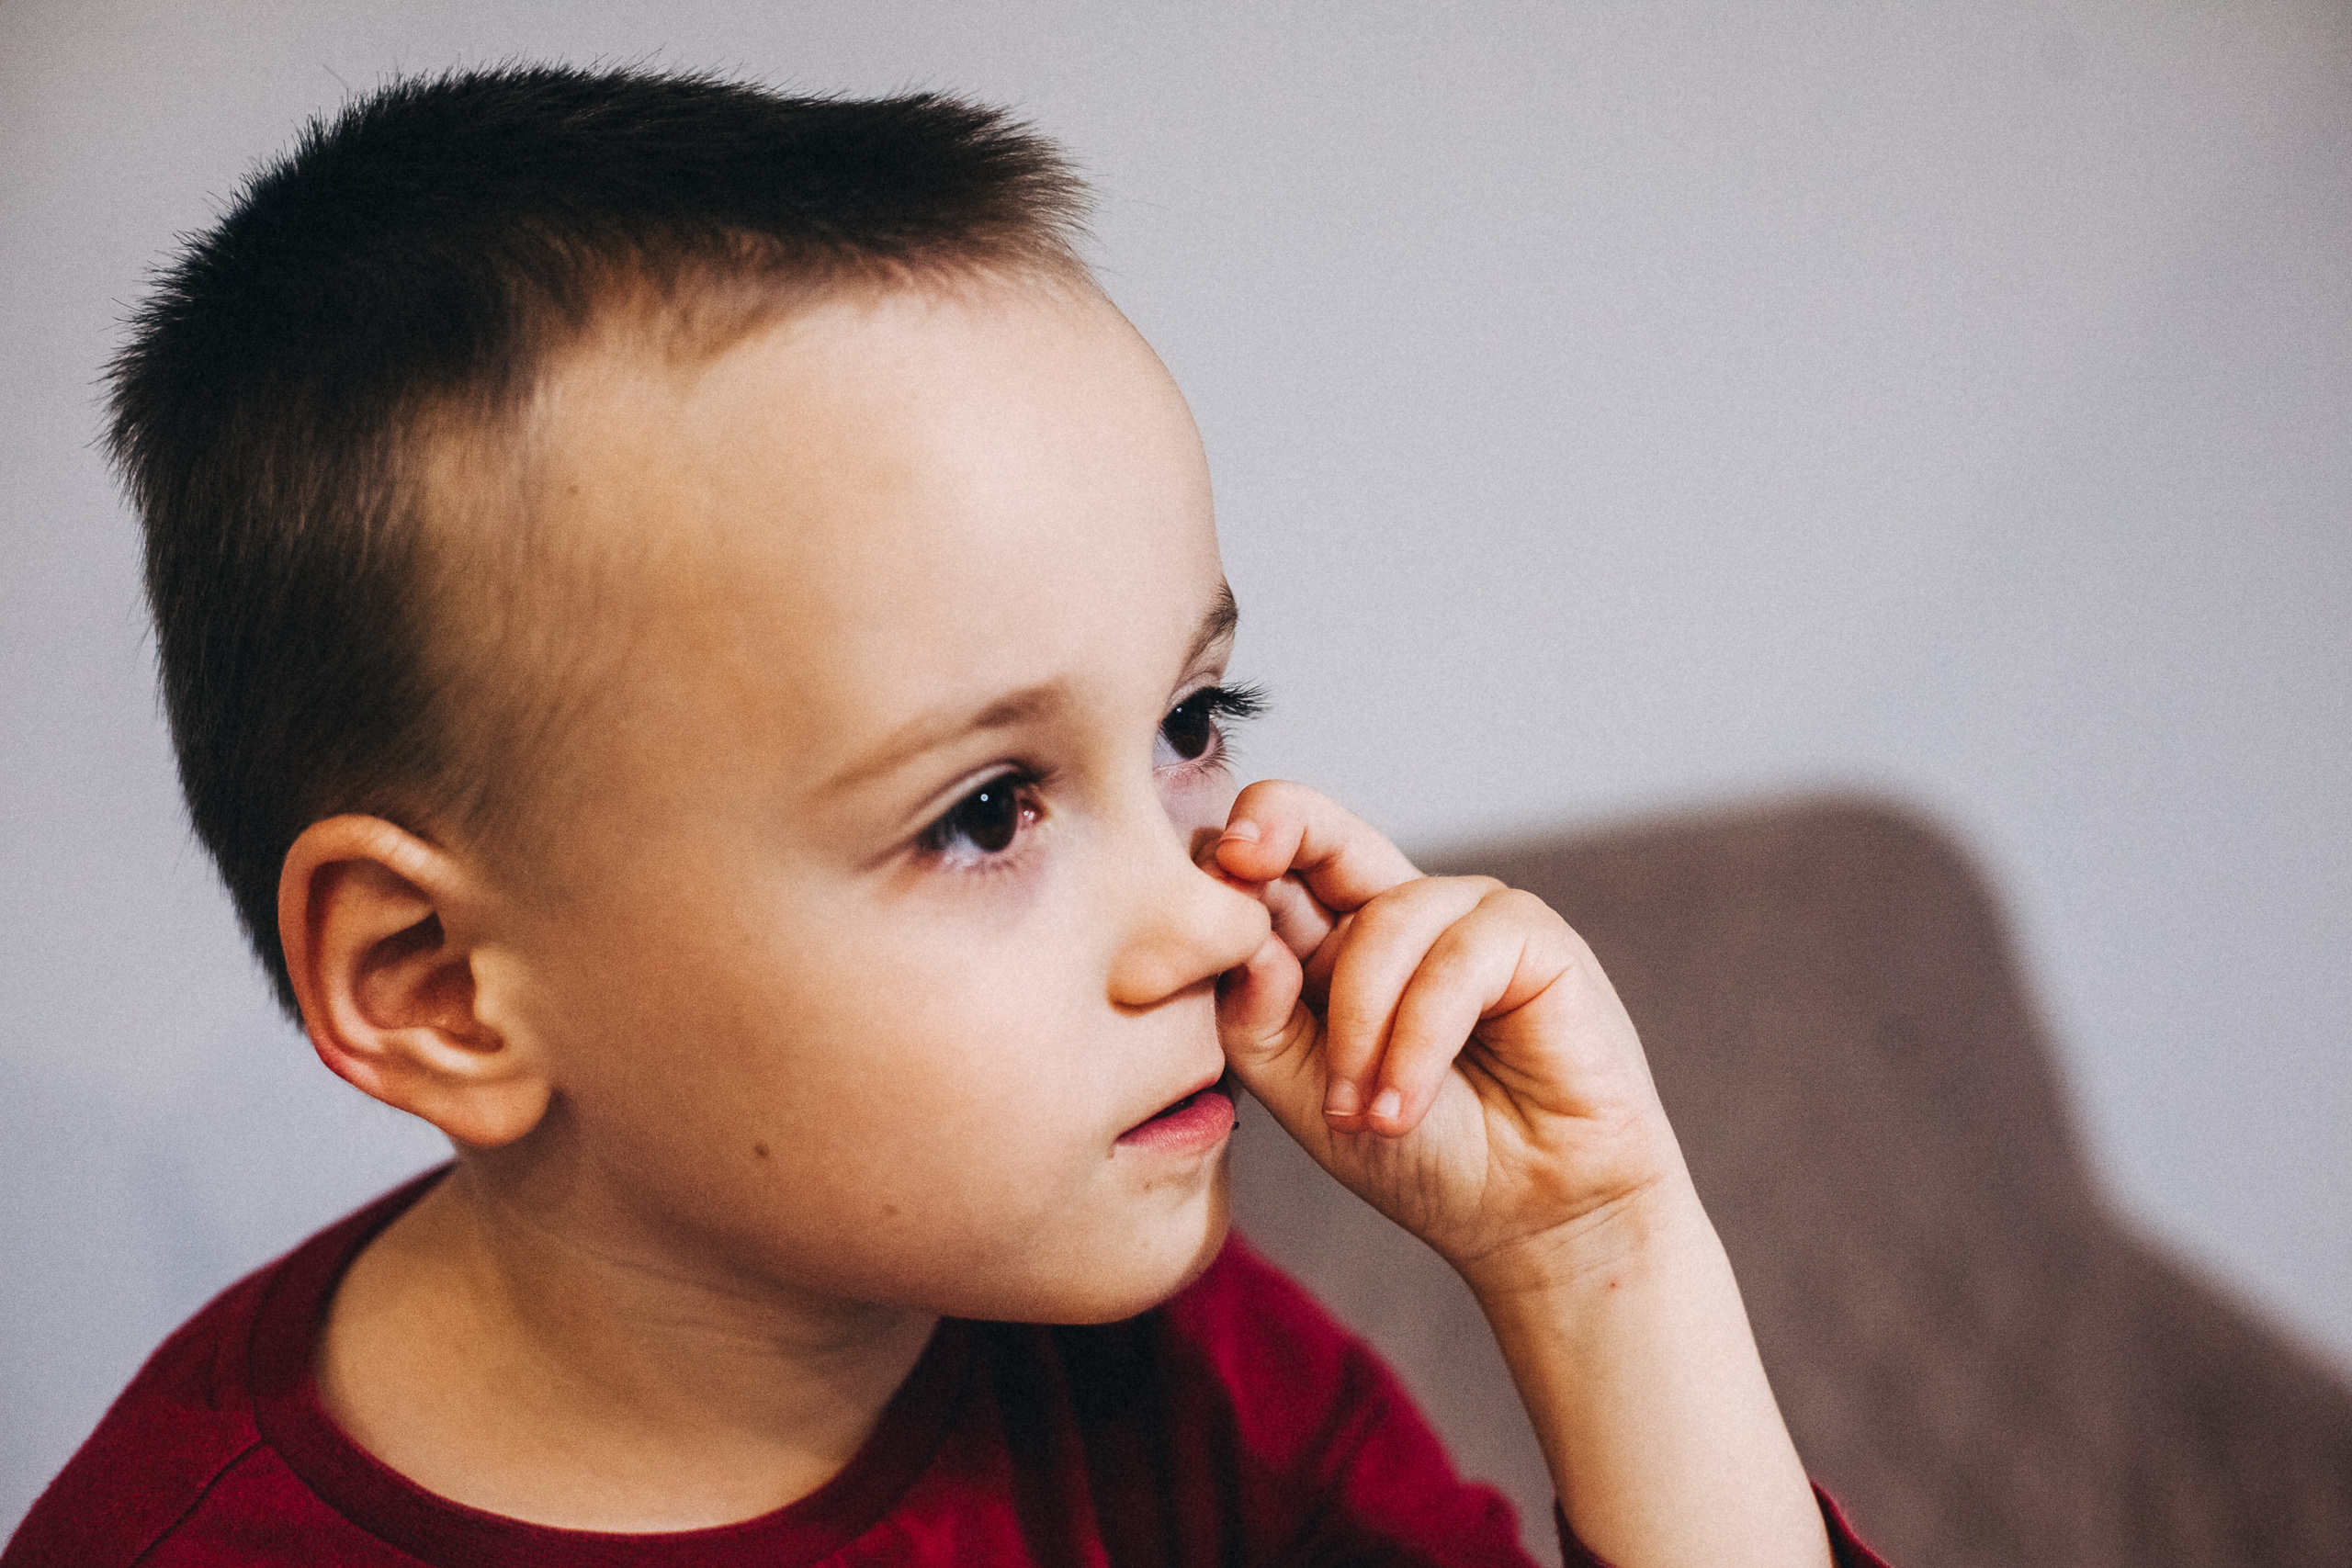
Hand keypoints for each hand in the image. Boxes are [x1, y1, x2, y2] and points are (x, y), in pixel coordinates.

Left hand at [1208, 780, 1686, 1291]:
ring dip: (1359, 1029)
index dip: (1233, 855)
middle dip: (1278, 827)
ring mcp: (1468, 915)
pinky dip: (1418, 1041)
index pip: (1273, 866)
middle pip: (1325, 828)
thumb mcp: (1303, 1092)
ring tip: (1359, 1115)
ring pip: (1385, 922)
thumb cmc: (1415, 1155)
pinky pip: (1457, 960)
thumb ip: (1258, 1018)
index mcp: (1330, 938)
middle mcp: (1397, 910)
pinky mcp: (1535, 937)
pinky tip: (1402, 1111)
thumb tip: (1242, 941)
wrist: (1525, 1219)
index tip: (1201, 872)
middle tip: (1236, 856)